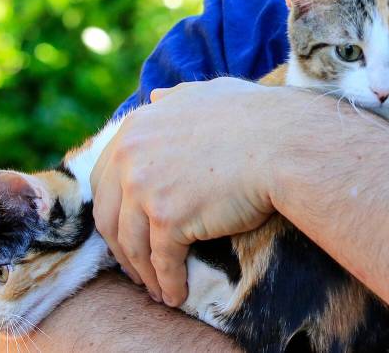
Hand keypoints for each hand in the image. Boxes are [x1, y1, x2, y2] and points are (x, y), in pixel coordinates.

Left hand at [91, 77, 284, 307]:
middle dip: (121, 247)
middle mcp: (131, 157)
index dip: (114, 210)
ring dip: (143, 273)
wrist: (284, 143)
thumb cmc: (256, 116)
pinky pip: (161, 262)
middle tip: (137, 267)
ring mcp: (146, 189)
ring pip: (131, 245)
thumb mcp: (208, 93)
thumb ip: (175, 98)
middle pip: (109, 216)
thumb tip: (154, 97)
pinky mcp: (168, 220)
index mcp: (136, 127)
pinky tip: (177, 295)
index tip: (127, 230)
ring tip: (158, 289)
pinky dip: (168, 283)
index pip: (104, 179)